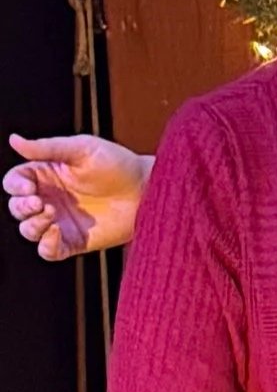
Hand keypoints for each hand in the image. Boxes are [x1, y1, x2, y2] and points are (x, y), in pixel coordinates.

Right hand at [7, 133, 147, 258]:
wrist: (148, 190)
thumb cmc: (118, 164)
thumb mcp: (82, 149)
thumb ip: (48, 147)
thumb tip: (13, 140)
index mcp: (46, 175)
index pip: (14, 182)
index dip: (14, 187)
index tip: (29, 188)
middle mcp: (49, 199)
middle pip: (16, 208)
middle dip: (21, 207)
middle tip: (40, 202)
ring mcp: (61, 222)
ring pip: (28, 230)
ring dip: (31, 225)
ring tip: (52, 214)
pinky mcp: (75, 241)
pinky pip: (48, 251)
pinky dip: (46, 246)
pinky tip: (56, 233)